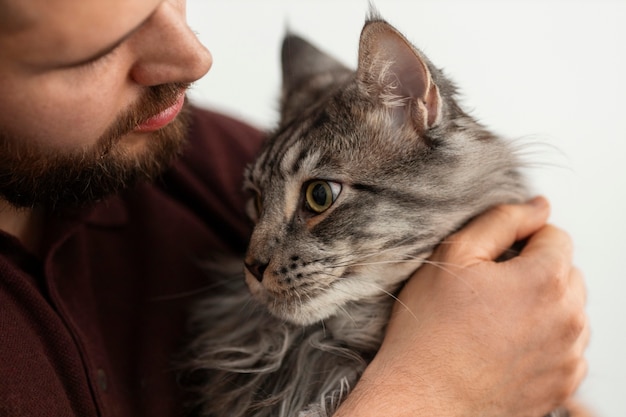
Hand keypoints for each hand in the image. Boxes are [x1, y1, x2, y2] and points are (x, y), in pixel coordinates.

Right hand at [336, 197, 588, 416]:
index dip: (521, 240)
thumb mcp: (454, 256)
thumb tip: (539, 206)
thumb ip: (502, 220)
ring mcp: (569, 355)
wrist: (424, 398)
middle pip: (566, 272)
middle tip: (488, 291)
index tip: (492, 261)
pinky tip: (505, 346)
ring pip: (568, 310)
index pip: (555, 236)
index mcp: (546, 279)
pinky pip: (566, 347)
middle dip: (535, 271)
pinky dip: (544, 340)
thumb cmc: (431, 330)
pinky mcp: (562, 384)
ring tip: (495, 321)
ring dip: (542, 306)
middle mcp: (569, 317)